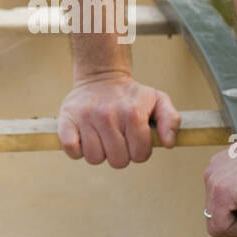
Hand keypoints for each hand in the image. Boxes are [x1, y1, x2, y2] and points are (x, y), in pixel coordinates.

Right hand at [57, 70, 180, 167]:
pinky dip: (77, 150)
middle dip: (121, 154)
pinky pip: (72, 149)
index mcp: (132, 113)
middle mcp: (107, 115)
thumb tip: (168, 143)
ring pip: (94, 158)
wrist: (101, 76)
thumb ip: (171, 120)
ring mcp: (85, 117)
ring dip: (100, 152)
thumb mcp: (157, 100)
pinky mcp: (66, 120)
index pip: (139, 155)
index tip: (135, 141)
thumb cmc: (131, 94)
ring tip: (102, 138)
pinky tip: (85, 139)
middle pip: (117, 161)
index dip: (139, 152)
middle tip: (118, 139)